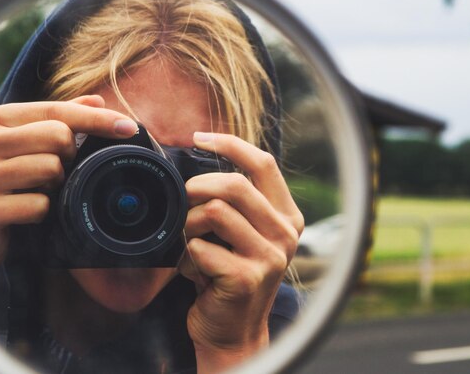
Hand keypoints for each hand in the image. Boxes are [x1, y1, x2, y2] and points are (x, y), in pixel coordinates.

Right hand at [0, 96, 137, 300]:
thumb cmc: (2, 185)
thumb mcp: (24, 147)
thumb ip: (57, 121)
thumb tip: (97, 99)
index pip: (57, 110)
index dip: (98, 119)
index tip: (130, 127)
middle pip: (59, 136)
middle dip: (70, 156)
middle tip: (57, 172)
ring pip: (51, 169)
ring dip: (56, 186)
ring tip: (36, 191)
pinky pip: (39, 205)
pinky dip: (42, 212)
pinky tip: (25, 214)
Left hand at [178, 132, 303, 372]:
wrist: (232, 331)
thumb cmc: (230, 274)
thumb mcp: (243, 234)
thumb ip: (237, 203)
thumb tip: (199, 162)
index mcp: (287, 216)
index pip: (264, 163)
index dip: (229, 144)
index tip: (197, 138)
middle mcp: (285, 234)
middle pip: (235, 184)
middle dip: (196, 188)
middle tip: (182, 201)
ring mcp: (270, 256)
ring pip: (215, 211)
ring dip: (189, 224)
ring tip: (188, 241)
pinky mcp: (247, 277)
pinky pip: (201, 247)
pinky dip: (186, 256)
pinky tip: (191, 271)